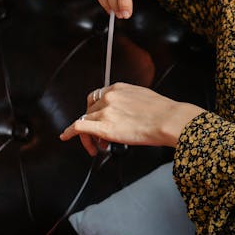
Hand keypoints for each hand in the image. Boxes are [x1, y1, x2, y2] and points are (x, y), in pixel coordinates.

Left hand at [60, 82, 204, 156]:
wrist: (168, 120)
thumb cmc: (162, 112)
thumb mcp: (142, 97)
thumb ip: (129, 101)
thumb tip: (125, 113)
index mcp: (119, 88)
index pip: (98, 97)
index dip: (96, 110)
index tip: (97, 119)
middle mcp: (109, 97)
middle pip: (89, 110)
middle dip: (92, 123)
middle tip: (98, 137)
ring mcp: (105, 111)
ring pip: (85, 120)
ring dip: (88, 134)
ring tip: (97, 146)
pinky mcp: (104, 127)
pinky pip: (79, 127)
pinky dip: (69, 132)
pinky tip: (66, 136)